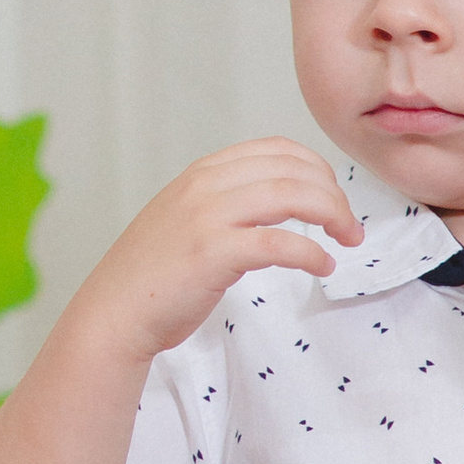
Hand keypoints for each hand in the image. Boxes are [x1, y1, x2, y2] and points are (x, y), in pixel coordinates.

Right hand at [77, 141, 363, 367]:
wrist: (113, 313)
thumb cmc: (153, 277)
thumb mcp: (186, 220)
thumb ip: (225, 203)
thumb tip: (279, 201)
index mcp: (202, 173)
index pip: (277, 149)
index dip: (317, 169)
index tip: (333, 197)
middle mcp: (205, 186)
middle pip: (293, 170)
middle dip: (333, 195)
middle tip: (350, 225)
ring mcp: (207, 217)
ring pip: (292, 196)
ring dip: (333, 216)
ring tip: (347, 240)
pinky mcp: (213, 253)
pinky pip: (280, 243)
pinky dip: (311, 253)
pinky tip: (322, 265)